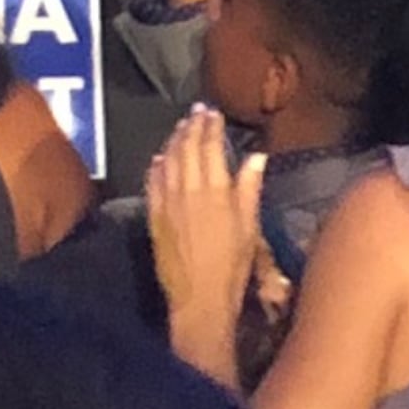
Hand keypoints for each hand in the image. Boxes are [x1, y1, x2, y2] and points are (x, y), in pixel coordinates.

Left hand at [144, 105, 263, 380]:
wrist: (201, 296)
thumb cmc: (233, 264)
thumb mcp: (249, 225)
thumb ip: (249, 188)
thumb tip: (256, 157)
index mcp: (216, 191)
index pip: (210, 148)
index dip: (210, 127)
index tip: (212, 113)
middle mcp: (188, 190)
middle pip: (186, 150)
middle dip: (190, 128)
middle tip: (195, 112)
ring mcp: (167, 202)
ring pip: (168, 162)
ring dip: (173, 142)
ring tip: (179, 128)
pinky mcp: (153, 216)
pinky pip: (152, 183)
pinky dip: (156, 166)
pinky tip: (159, 158)